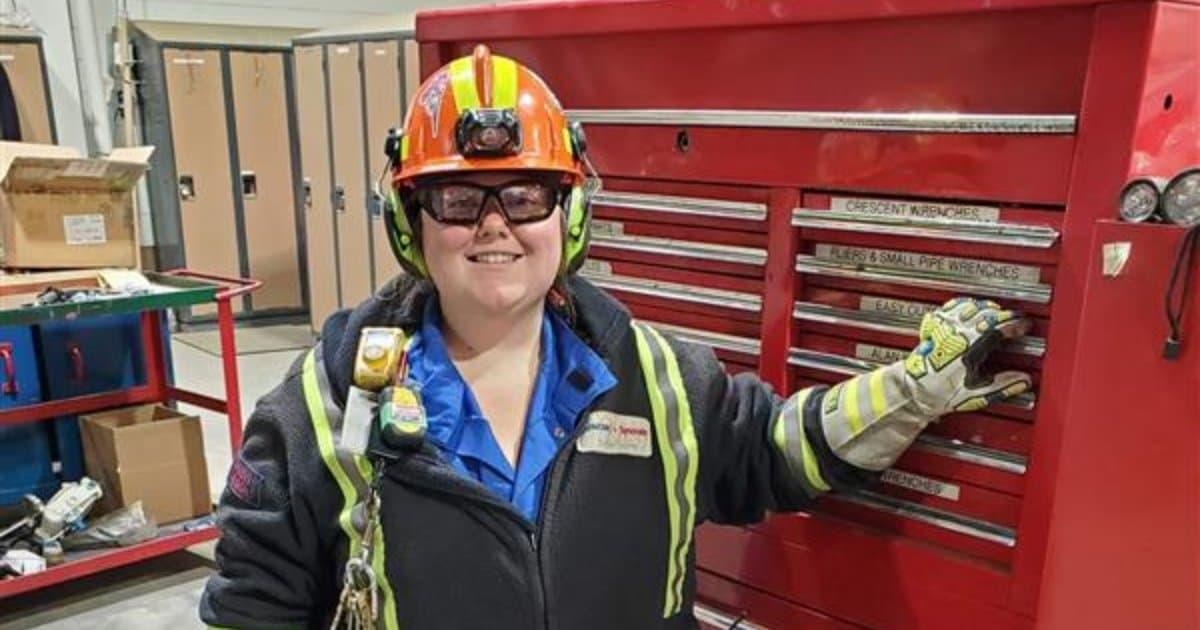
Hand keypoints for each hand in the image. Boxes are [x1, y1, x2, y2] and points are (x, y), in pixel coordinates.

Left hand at [903, 297, 1032, 415]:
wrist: (915, 391)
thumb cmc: (942, 393)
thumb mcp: (977, 394)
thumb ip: (1003, 385)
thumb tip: (1023, 380)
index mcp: (969, 348)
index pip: (998, 327)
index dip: (1015, 324)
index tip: (1025, 325)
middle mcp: (957, 333)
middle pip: (986, 313)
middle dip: (1005, 314)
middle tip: (1016, 320)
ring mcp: (944, 327)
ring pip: (969, 305)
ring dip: (986, 307)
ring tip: (997, 313)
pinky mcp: (935, 326)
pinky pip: (951, 306)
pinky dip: (964, 304)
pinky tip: (970, 307)